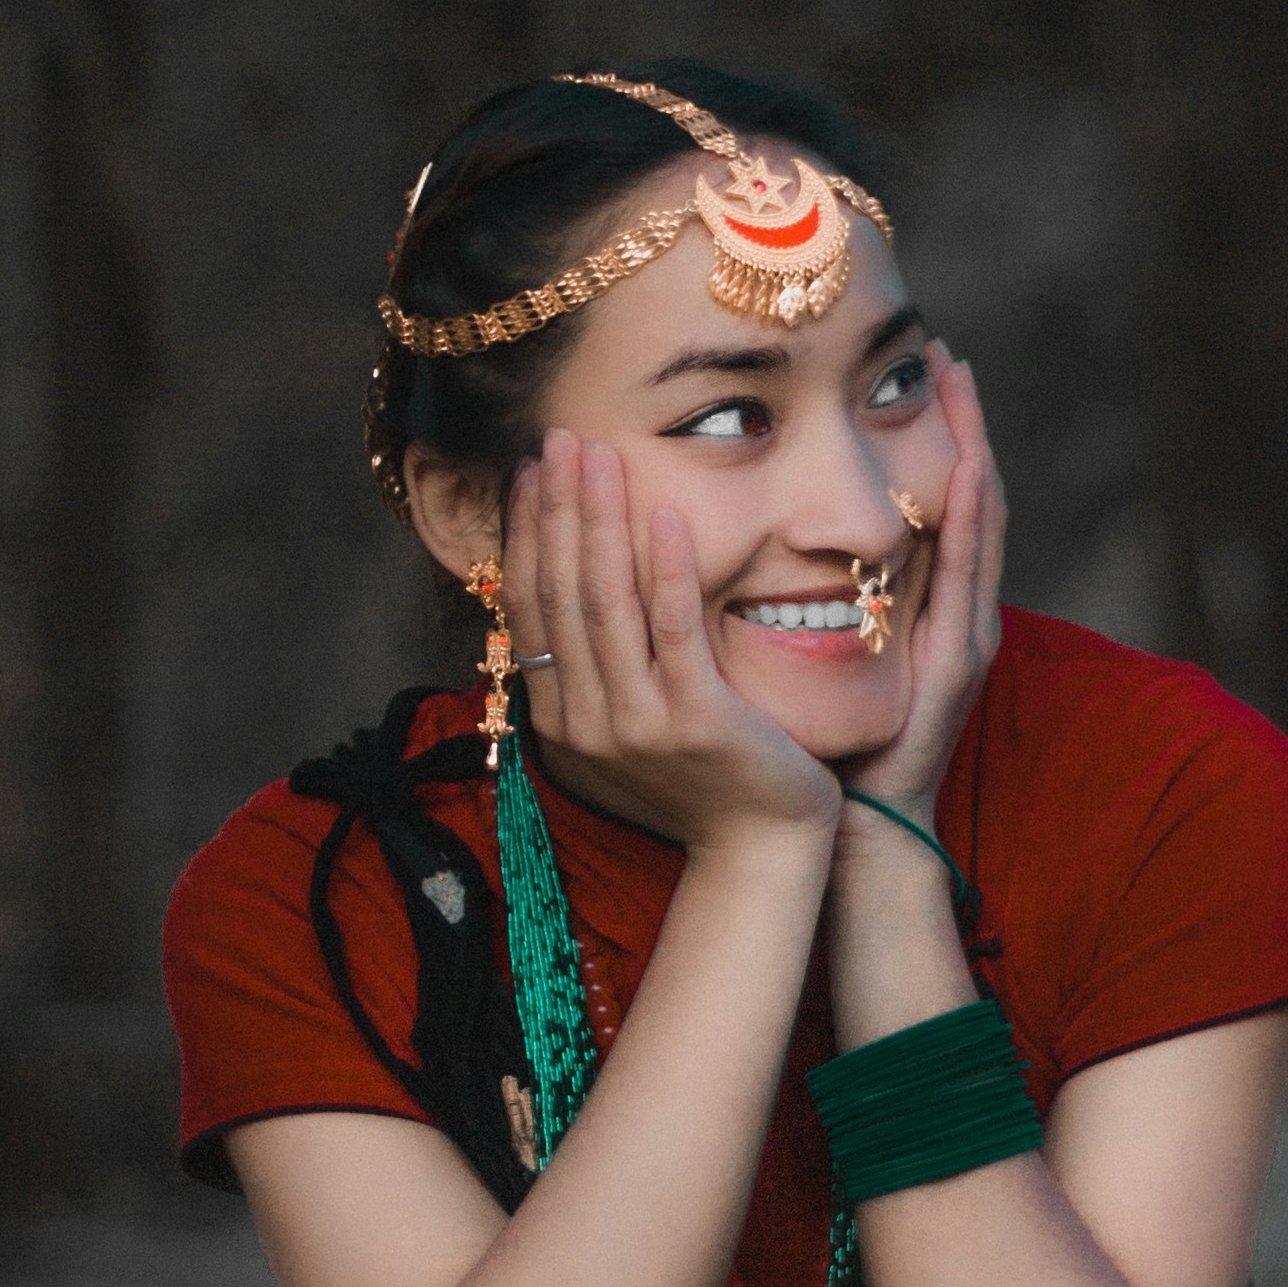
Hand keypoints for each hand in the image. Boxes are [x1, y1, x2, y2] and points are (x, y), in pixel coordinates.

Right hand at [503, 432, 842, 855]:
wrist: (760, 849)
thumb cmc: (701, 783)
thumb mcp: (628, 727)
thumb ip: (595, 670)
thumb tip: (567, 590)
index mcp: (558, 721)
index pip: (530, 608)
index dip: (527, 534)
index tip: (532, 472)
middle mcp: (583, 723)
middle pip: (560, 594)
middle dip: (556, 508)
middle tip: (559, 437)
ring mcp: (635, 724)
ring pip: (605, 602)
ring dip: (599, 519)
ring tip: (600, 454)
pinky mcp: (694, 721)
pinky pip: (673, 629)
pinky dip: (665, 569)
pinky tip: (664, 514)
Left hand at [841, 353, 1006, 831]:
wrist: (856, 826)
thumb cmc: (827, 746)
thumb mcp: (819, 654)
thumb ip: (809, 597)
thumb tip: (764, 540)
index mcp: (923, 610)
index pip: (935, 506)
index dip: (932, 440)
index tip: (918, 370)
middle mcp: (955, 614)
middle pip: (969, 498)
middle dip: (962, 424)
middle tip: (948, 352)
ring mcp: (965, 635)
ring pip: (980, 523)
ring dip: (975, 447)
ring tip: (962, 381)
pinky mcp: (957, 663)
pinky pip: (968, 578)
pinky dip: (975, 520)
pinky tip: (969, 470)